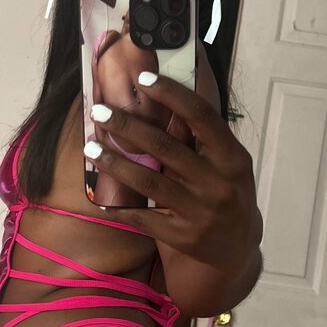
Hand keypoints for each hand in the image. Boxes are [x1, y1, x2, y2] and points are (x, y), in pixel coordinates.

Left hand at [84, 73, 262, 279]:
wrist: (236, 248)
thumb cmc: (225, 193)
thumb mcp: (228, 164)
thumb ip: (203, 139)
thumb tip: (162, 99)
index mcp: (232, 157)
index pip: (201, 116)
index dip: (172, 94)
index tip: (143, 78)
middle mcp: (218, 183)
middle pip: (165, 147)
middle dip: (128, 126)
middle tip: (100, 112)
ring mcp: (201, 212)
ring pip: (148, 181)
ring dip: (115, 163)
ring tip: (91, 148)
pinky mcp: (183, 236)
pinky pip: (143, 218)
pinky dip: (120, 207)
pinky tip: (100, 198)